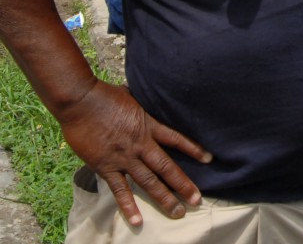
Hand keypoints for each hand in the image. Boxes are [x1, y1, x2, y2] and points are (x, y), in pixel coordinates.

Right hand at [58, 80, 210, 225]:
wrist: (80, 101)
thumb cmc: (106, 95)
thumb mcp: (134, 96)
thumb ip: (146, 106)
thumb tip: (157, 97)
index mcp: (148, 125)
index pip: (176, 139)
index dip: (194, 149)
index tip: (209, 159)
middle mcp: (140, 144)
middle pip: (166, 167)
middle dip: (183, 185)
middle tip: (196, 200)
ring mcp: (123, 157)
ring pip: (148, 182)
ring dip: (164, 198)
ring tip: (178, 212)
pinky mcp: (105, 166)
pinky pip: (120, 190)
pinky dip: (128, 206)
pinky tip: (138, 220)